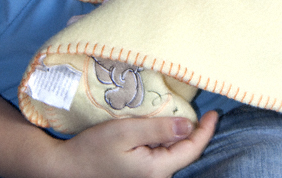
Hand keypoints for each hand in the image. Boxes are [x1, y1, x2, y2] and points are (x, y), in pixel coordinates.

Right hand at [45, 112, 217, 177]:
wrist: (66, 169)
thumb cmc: (93, 149)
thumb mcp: (126, 132)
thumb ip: (158, 129)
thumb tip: (188, 124)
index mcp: (157, 170)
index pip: (192, 149)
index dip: (206, 130)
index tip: (215, 112)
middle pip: (185, 154)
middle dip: (196, 133)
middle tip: (204, 110)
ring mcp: (147, 177)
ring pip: (174, 155)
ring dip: (181, 136)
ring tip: (186, 115)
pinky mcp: (138, 174)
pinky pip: (161, 156)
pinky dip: (167, 141)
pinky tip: (165, 128)